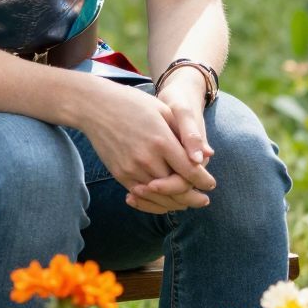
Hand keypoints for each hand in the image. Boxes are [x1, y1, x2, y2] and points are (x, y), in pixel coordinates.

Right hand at [78, 82, 214, 211]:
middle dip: (193, 197)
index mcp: (162, 140)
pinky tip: (165, 200)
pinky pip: (141, 196)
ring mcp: (131, 169)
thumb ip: (186, 135)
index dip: (203, 181)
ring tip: (187, 203)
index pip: (190, 170)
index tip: (211, 184)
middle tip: (203, 201)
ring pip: (159, 196)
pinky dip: (154, 201)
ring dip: (175, 202)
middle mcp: (146, 158)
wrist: (96, 107)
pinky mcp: (119, 174)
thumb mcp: (164, 111)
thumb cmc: (135, 104)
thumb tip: (207, 156)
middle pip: (176, 189)